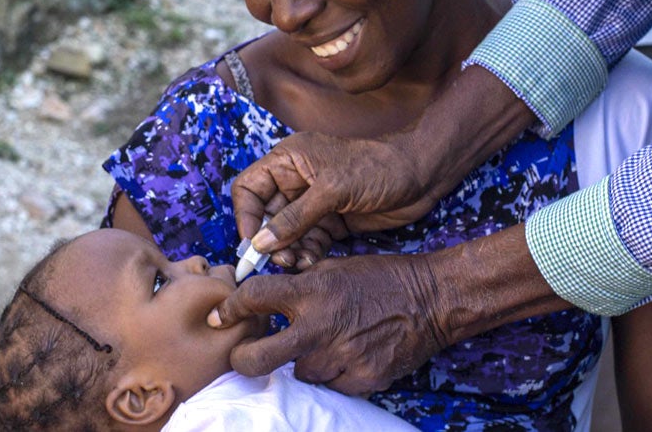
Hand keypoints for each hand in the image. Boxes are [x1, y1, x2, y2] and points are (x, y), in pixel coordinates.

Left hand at [208, 225, 573, 395]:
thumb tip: (263, 296)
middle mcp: (320, 327)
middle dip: (242, 361)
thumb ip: (299, 282)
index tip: (220, 317)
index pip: (254, 299)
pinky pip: (331, 384)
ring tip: (322, 345)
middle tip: (242, 357)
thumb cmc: (381, 277)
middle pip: (258, 359)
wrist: (431, 299)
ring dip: (302, 362)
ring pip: (299, 373)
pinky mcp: (361, 379)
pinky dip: (334, 373)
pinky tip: (347, 355)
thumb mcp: (335, 266)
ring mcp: (340, 357)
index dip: (230, 309)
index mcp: (311, 292)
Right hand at [232, 65, 536, 252]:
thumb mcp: (332, 190)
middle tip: (276, 262)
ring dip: (288, 251)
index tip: (252, 243)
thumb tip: (260, 243)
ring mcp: (314, 202)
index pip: (249, 188)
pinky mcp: (332, 221)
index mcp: (289, 161)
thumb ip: (295, 218)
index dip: (246, 215)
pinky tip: (311, 264)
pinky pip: (309, 242)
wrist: (421, 177)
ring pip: (287, 233)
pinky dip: (307, 254)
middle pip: (266, 215)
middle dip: (269, 240)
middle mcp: (296, 181)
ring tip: (295, 265)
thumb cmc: (377, 169)